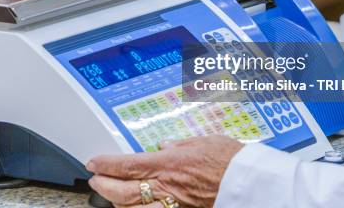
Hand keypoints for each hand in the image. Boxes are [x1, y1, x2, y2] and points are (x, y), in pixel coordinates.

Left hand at [87, 135, 243, 207]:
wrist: (250, 183)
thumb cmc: (230, 160)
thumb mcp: (202, 141)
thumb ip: (179, 144)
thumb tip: (163, 145)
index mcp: (168, 163)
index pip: (126, 165)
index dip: (104, 164)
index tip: (93, 162)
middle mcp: (166, 186)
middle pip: (122, 191)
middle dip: (103, 185)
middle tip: (94, 179)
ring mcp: (173, 204)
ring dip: (117, 202)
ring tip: (111, 195)